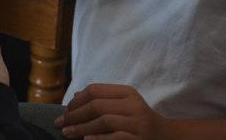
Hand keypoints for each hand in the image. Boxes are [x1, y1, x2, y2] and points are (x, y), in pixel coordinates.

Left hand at [55, 84, 171, 139]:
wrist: (166, 137)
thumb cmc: (139, 121)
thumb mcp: (124, 105)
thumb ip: (103, 100)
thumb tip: (75, 97)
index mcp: (128, 93)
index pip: (96, 90)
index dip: (77, 100)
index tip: (65, 110)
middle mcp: (133, 105)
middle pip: (97, 105)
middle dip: (74, 115)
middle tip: (59, 123)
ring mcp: (137, 123)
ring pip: (104, 121)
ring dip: (81, 128)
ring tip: (67, 133)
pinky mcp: (138, 139)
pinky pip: (115, 137)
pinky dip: (98, 139)